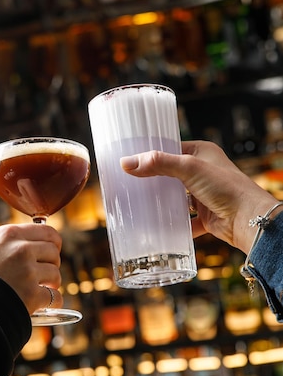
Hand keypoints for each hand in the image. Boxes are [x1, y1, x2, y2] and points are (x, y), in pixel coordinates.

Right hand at [0, 223, 62, 314]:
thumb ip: (6, 243)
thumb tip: (26, 243)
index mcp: (9, 234)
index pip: (47, 231)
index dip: (53, 243)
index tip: (52, 251)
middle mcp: (21, 249)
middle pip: (54, 252)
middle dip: (52, 264)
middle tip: (44, 274)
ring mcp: (27, 272)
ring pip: (56, 274)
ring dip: (52, 283)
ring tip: (43, 289)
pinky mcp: (31, 295)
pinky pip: (54, 297)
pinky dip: (52, 302)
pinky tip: (44, 304)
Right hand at [120, 140, 278, 254]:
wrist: (248, 219)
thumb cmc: (226, 187)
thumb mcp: (189, 168)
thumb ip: (158, 164)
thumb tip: (127, 163)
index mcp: (203, 153)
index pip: (172, 149)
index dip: (153, 153)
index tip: (132, 159)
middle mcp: (204, 172)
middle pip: (172, 175)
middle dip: (154, 180)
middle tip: (130, 183)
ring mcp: (204, 195)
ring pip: (177, 198)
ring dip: (162, 203)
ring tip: (139, 204)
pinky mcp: (205, 216)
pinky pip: (184, 221)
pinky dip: (173, 225)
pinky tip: (157, 226)